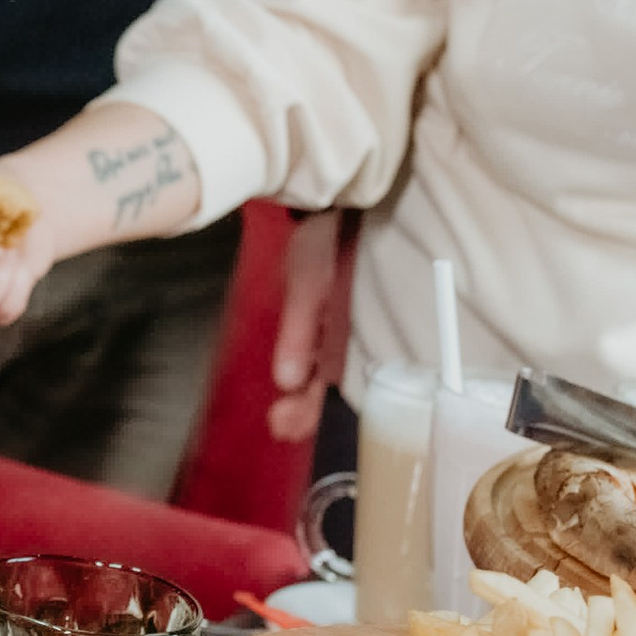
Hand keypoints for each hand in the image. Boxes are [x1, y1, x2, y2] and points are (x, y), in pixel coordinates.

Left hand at [269, 207, 344, 445]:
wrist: (338, 207)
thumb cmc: (331, 240)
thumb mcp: (310, 281)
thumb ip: (300, 331)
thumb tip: (286, 381)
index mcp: (356, 333)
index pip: (336, 386)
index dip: (311, 411)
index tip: (284, 427)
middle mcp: (356, 339)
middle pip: (334, 387)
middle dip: (308, 411)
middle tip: (279, 427)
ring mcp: (346, 332)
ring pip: (328, 376)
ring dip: (305, 399)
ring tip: (281, 421)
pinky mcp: (336, 322)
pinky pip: (324, 357)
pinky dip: (308, 374)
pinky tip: (293, 385)